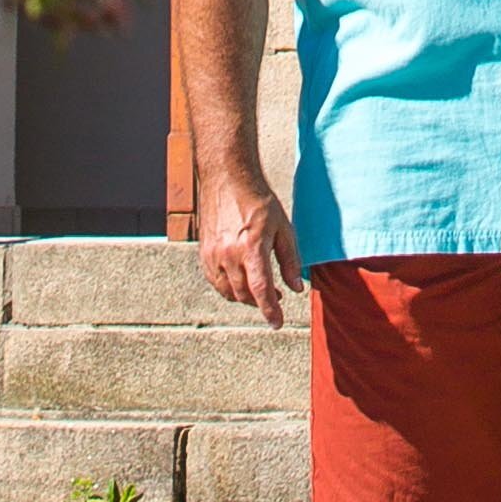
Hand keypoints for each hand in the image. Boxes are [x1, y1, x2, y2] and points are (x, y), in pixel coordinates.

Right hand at [196, 160, 297, 322]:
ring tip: (258, 289)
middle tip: (275, 297)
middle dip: (261, 302)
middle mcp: (229, 254)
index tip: (277, 323)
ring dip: (244, 297)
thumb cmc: (258, 200)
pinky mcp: (204, 252)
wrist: (227, 178)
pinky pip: (215, 281)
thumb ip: (290, 260)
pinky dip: (228, 288)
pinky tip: (239, 280)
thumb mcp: (283, 227)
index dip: (270, 310)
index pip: (261, 290)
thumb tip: (296, 288)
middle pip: (244, 294)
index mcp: (252, 247)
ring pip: (228, 291)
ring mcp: (213, 254)